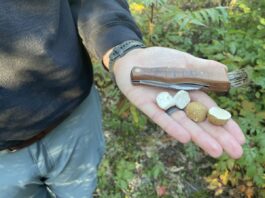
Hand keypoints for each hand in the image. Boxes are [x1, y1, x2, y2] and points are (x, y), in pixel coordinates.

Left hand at [112, 46, 244, 158]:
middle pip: (200, 122)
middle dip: (218, 137)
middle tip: (235, 153)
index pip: (211, 111)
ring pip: (183, 123)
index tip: (239, 139)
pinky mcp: (147, 106)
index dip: (225, 124)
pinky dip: (172, 126)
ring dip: (199, 136)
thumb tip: (225, 72)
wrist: (133, 58)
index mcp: (190, 92)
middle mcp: (179, 102)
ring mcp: (164, 105)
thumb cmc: (159, 59)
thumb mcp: (184, 60)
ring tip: (215, 151)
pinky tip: (185, 138)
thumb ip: (202, 68)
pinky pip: (161, 117)